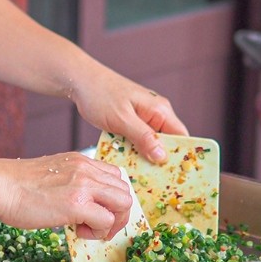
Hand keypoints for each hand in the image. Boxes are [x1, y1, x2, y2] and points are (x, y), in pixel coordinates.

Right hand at [0, 153, 132, 239]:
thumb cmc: (17, 185)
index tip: (99, 212)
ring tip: (88, 229)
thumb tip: (83, 205)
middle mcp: (87, 169)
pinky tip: (77, 230)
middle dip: (117, 214)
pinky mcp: (77, 204)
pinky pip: (106, 220)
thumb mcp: (53, 173)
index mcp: (82, 161)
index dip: (112, 199)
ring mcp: (84, 185)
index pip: (116, 177)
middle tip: (97, 226)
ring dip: (111, 222)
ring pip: (123, 203)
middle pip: (125, 191)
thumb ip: (72, 182)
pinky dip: (98, 232)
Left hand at [69, 66, 188, 163]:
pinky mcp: (131, 122)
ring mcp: (143, 118)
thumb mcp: (122, 119)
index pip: (181, 136)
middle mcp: (156, 114)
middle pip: (167, 143)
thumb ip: (143, 137)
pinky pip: (138, 140)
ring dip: (145, 157)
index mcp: (160, 110)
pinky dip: (134, 150)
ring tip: (140, 174)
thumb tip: (162, 157)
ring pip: (151, 143)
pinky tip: (126, 161)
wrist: (79, 81)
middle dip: (161, 160)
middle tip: (155, 180)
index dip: (181, 155)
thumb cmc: (100, 94)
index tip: (177, 174)